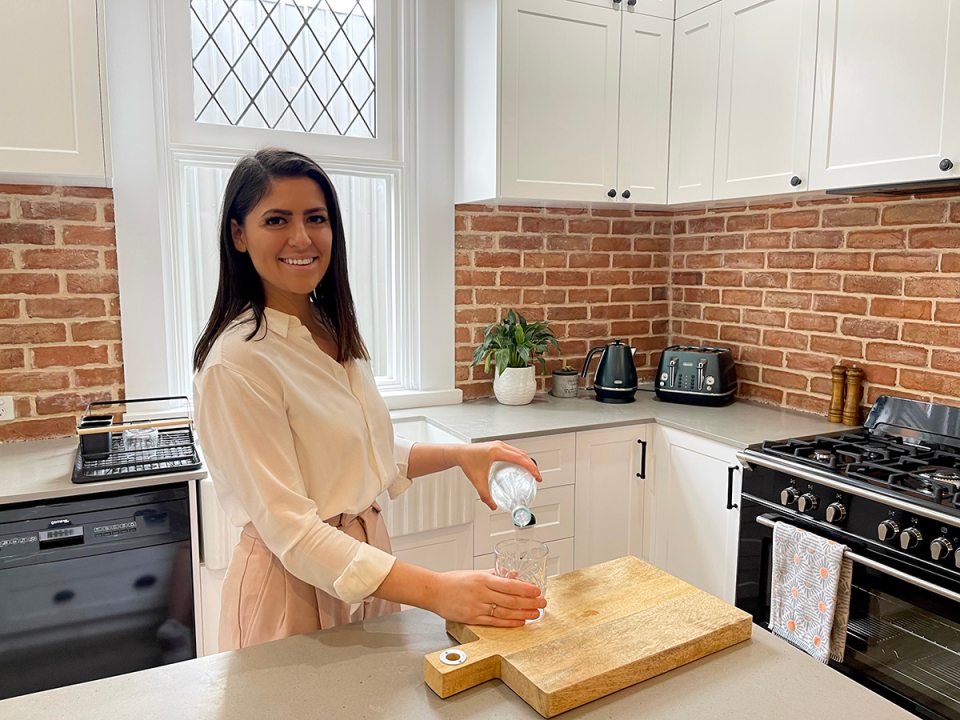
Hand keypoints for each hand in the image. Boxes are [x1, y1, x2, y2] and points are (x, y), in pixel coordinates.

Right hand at [430, 570, 545, 627]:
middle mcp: (481, 593)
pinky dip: (509, 623)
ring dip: (523, 614)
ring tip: (536, 614)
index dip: (525, 588)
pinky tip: (520, 622)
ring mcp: (477, 607)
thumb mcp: (475, 573)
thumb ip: (495, 574)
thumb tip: (513, 574)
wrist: (433, 591)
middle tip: (542, 603)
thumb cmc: (453, 580)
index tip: (537, 590)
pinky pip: (494, 622)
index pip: (509, 584)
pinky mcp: (472, 618)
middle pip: (510, 600)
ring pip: (505, 612)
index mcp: (483, 579)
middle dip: (529, 602)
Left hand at [451, 441, 542, 509]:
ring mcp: (499, 445)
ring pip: (518, 451)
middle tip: (537, 476)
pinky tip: (520, 465)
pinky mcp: (497, 446)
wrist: (459, 453)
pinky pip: (513, 451)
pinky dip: (520, 458)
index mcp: (497, 452)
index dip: (531, 467)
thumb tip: (492, 505)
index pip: (519, 459)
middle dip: (532, 465)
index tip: (536, 475)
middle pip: (522, 454)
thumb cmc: (466, 461)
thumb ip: (485, 495)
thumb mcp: (477, 481)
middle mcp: (499, 446)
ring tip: (531, 471)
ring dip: (527, 460)